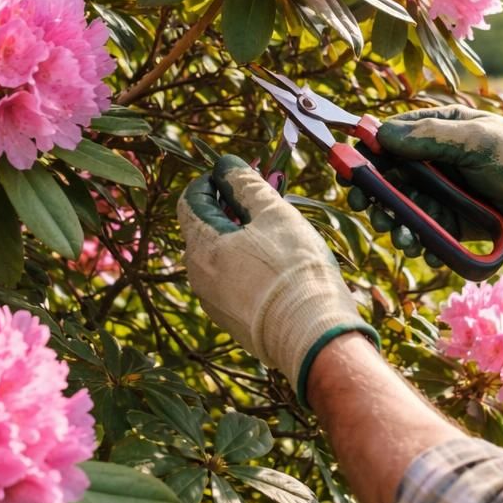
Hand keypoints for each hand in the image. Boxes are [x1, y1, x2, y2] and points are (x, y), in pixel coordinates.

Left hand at [177, 155, 378, 402]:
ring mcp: (212, 301)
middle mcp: (197, 275)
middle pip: (204, 228)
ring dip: (240, 237)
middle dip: (230, 208)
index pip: (191, 199)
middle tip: (264, 199)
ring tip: (276, 232)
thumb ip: (246, 185)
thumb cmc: (294, 269)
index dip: (212, 181)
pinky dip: (245, 265)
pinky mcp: (231, 320)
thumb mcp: (274, 214)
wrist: (312, 336)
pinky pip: (231, 282)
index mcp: (201, 245)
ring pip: (218, 256)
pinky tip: (276, 266)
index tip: (239, 175)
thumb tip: (226, 166)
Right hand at [373, 106, 502, 257]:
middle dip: (373, 191)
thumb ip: (430, 138)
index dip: (368, 151)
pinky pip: (424, 229)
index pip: (393, 137)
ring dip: (392, 219)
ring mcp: (443, 192)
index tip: (348, 166)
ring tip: (395, 231)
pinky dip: (416, 238)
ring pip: (403, 205)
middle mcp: (437, 160)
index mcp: (442, 128)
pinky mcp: (452, 222)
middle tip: (362, 204)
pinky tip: (415, 243)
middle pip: (390, 175)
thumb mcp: (477, 140)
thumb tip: (381, 133)